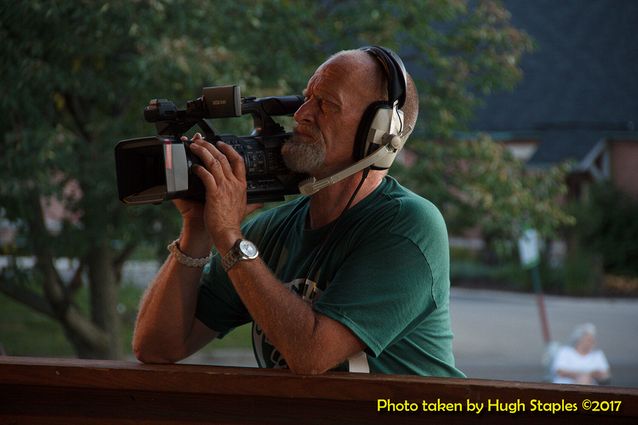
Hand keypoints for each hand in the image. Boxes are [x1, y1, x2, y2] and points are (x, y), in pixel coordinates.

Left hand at [188, 133, 256, 252]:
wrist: (228, 234)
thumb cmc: (233, 223)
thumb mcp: (246, 210)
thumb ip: (253, 204)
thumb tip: (260, 203)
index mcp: (241, 185)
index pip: (238, 161)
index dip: (229, 149)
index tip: (221, 144)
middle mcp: (234, 184)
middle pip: (223, 158)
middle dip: (210, 146)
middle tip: (201, 141)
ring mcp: (224, 187)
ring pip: (214, 162)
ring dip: (202, 152)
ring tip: (194, 147)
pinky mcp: (214, 193)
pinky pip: (206, 175)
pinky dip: (199, 169)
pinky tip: (193, 167)